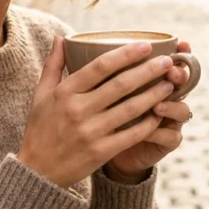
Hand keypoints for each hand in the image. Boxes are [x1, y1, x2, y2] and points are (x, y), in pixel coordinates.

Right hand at [17, 37, 179, 188]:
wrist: (37, 170)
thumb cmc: (41, 128)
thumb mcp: (41, 94)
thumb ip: (53, 64)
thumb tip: (61, 37)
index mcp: (65, 92)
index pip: (100, 66)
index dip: (125, 54)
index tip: (145, 45)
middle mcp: (78, 110)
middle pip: (121, 85)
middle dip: (148, 71)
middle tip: (168, 61)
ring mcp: (91, 132)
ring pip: (131, 108)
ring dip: (154, 95)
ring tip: (170, 84)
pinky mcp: (101, 151)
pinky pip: (131, 134)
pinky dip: (148, 123)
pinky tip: (160, 114)